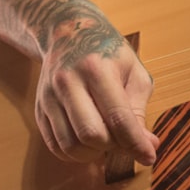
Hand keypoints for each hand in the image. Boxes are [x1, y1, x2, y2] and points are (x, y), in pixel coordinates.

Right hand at [34, 10, 158, 165]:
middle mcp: (68, 82)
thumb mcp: (133, 71)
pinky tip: (89, 143)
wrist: (69, 32)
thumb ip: (139, 109)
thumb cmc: (108, 53)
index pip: (117, 117)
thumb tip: (147, 147)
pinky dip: (75, 154)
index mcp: (97, 68)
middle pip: (91, 135)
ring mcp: (49, 96)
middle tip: (125, 141)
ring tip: (108, 140)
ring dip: (94, 153)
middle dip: (114, 147)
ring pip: (70, 146)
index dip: (135, 143)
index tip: (149, 157)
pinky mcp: (39, 109)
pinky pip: (55, 146)